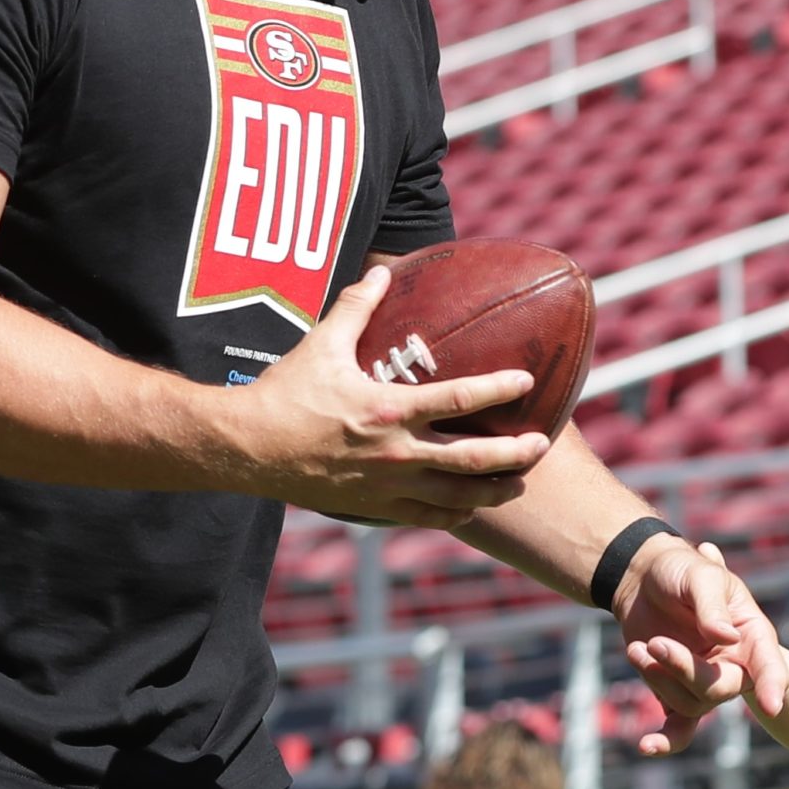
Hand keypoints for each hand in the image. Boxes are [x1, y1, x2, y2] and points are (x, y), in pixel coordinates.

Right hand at [220, 266, 555, 529]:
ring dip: (493, 491)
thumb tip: (382, 271)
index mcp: (387, 408)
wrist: (248, 448)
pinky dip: (456, 513)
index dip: (497, 390)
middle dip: (513, 455)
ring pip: (455, 497)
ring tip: (520, 483)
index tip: (526, 381)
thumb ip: (357, 307)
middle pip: (470, 459)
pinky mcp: (373, 508)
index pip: (457, 399)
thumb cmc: (284, 393)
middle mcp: (393, 451)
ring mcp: (385, 485)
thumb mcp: (322, 344)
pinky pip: (426, 517)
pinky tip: (472, 505)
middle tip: (541, 446)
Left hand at [617, 536, 788, 755]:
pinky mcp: (677, 695)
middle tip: (655, 643)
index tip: (772, 705)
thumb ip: (713, 605)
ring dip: (659, 679)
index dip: (772, 685)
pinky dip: (665, 740)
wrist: (642, 579)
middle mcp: (734, 665)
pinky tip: (646, 746)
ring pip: (692, 703)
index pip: (769, 665)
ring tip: (637, 648)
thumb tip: (725, 639)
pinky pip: (679, 727)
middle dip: (685, 669)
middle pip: (721, 688)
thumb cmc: (680, 570)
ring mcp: (706, 683)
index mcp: (751, 635)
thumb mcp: (699, 575)